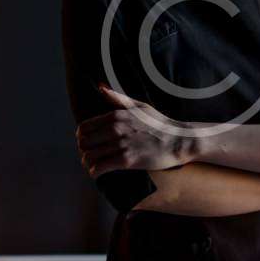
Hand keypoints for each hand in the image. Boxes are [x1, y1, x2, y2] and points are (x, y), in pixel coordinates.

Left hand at [75, 84, 198, 178]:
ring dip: (88, 163)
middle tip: (90, 156)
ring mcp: (121, 145)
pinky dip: (95, 172)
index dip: (82, 138)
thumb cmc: (159, 123)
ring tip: (92, 166)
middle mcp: (115, 129)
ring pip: (89, 157)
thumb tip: (100, 87)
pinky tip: (98, 173)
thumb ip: (118, 98)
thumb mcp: (139, 106)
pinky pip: (100, 168)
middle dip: (84, 151)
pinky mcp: (127, 160)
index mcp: (116, 116)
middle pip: (83, 143)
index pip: (84, 128)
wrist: (178, 140)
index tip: (87, 144)